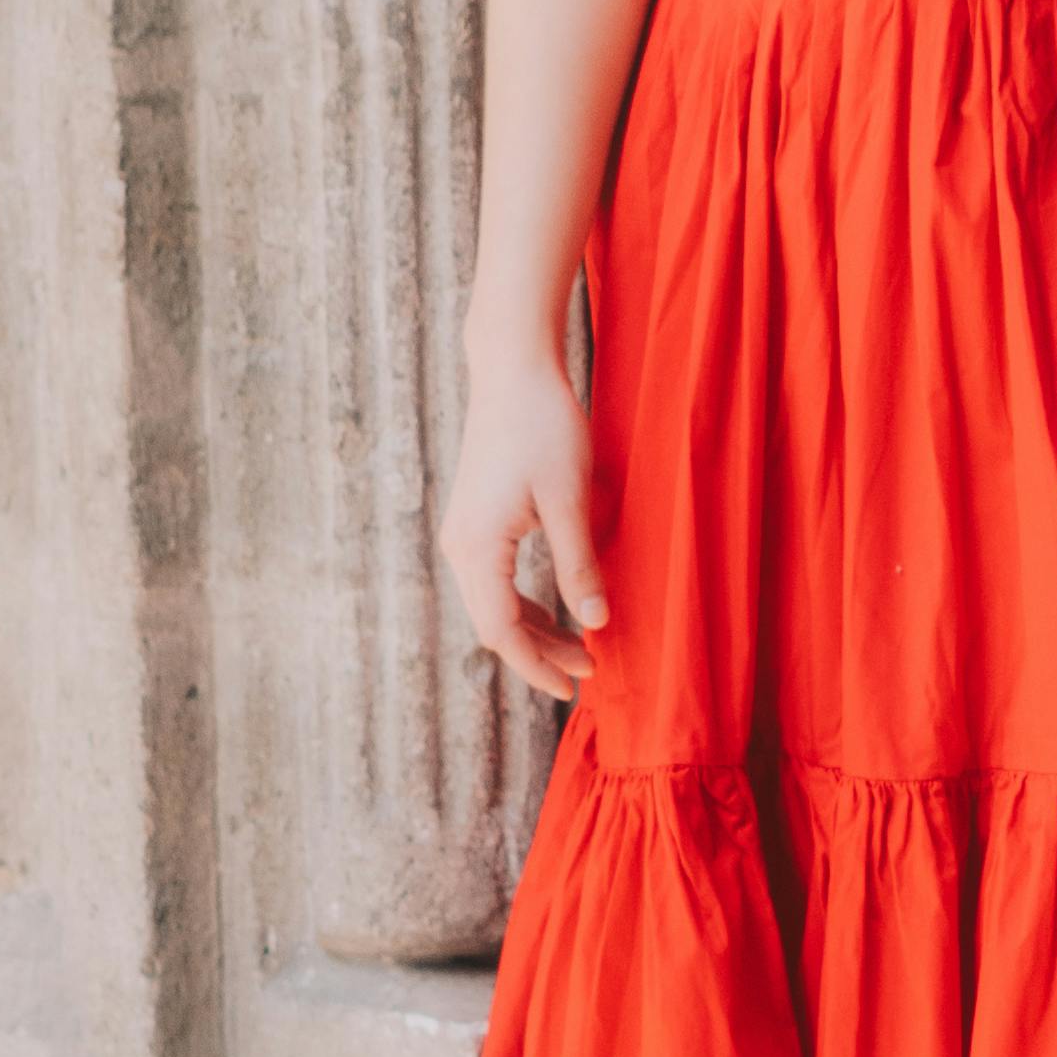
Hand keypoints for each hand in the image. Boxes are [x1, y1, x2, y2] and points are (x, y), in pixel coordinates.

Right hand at [437, 335, 606, 702]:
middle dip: (539, 652)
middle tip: (588, 669)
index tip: (574, 687)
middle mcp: (459, 546)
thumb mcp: (570, 500)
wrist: (512, 369)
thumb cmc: (544, 427)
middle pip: (493, 623)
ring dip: (533, 627)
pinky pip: (494, 578)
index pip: (501, 632)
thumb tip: (596, 624)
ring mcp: (463, 531)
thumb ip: (579, 566)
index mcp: (477, 548)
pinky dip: (523, 600)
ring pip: (492, 602)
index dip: (537, 666)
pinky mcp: (474, 518)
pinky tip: (555, 608)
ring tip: (578, 645)